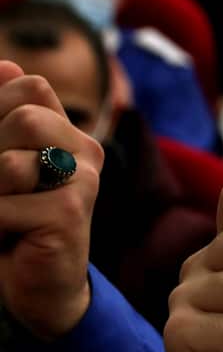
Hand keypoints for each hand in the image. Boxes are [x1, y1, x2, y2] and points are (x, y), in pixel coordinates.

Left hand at [0, 61, 104, 339]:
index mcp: (67, 132)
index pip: (26, 87)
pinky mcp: (71, 214)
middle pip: (23, 116)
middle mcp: (85, 151)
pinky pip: (6, 204)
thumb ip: (2, 118)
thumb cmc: (13, 224)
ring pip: (11, 162)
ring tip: (1, 213)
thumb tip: (5, 65)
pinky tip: (8, 236)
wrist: (38, 286)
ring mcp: (84, 182)